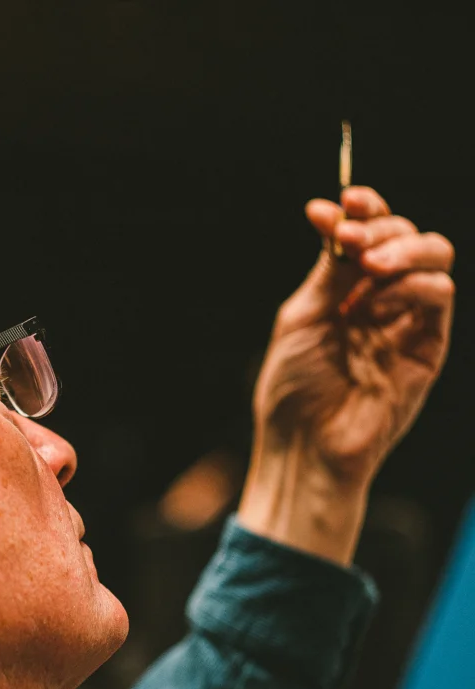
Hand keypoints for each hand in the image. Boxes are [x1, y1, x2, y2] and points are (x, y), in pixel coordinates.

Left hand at [239, 187, 454, 564]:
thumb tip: (335, 213)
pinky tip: (371, 306)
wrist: (301, 444)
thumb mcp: (302, 317)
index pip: (369, 234)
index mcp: (346, 290)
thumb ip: (328, 270)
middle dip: (380, 225)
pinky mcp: (428, 347)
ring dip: (402, 248)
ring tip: (368, 265)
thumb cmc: (293, 388)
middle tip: (351, 236)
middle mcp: (381, 300)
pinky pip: (438, 298)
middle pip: (405, 236)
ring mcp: (407, 322)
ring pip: (435, 257)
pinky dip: (408, 287)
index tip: (339, 201)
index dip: (362, 208)